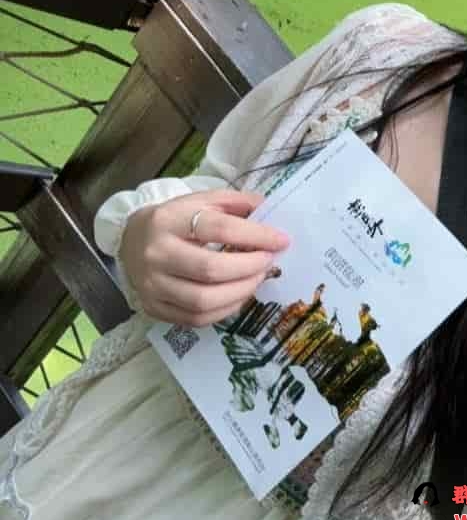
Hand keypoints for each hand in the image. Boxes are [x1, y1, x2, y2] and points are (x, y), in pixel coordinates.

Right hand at [118, 189, 290, 326]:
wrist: (132, 240)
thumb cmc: (176, 219)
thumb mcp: (201, 200)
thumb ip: (236, 202)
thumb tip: (269, 210)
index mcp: (168, 220)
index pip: (219, 229)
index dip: (256, 235)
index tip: (281, 240)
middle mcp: (156, 254)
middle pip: (210, 269)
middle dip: (250, 267)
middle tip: (268, 261)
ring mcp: (152, 285)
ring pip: (203, 300)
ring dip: (241, 291)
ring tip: (257, 278)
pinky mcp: (154, 307)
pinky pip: (196, 319)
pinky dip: (225, 309)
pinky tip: (239, 294)